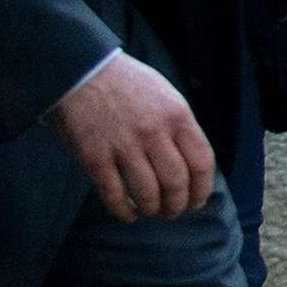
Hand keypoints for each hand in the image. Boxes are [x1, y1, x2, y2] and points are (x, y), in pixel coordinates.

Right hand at [50, 54, 214, 221]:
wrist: (83, 72)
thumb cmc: (130, 85)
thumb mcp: (168, 97)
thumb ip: (181, 128)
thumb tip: (193, 166)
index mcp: (178, 117)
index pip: (202, 163)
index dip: (202, 189)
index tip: (198, 202)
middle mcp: (154, 133)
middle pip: (176, 183)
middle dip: (178, 205)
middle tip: (173, 212)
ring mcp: (124, 146)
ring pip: (147, 193)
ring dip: (152, 209)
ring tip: (151, 212)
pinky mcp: (94, 157)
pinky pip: (114, 194)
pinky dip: (123, 211)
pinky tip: (127, 214)